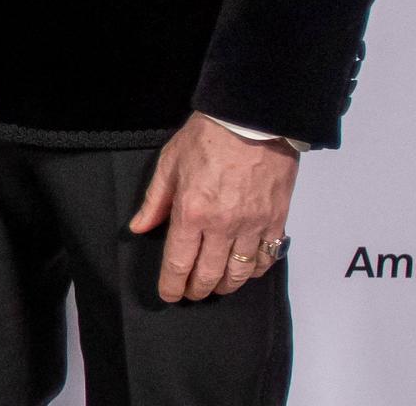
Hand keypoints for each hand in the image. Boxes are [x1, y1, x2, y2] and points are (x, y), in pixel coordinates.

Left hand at [127, 113, 298, 301]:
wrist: (252, 121)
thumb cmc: (207, 137)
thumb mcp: (170, 163)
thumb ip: (155, 201)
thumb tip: (139, 228)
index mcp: (192, 211)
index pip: (179, 262)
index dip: (172, 284)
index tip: (169, 294)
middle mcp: (223, 225)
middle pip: (209, 274)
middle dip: (197, 289)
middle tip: (191, 292)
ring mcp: (252, 225)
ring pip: (239, 272)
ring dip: (225, 285)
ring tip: (216, 286)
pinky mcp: (276, 221)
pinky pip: (266, 258)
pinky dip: (254, 270)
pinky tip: (245, 269)